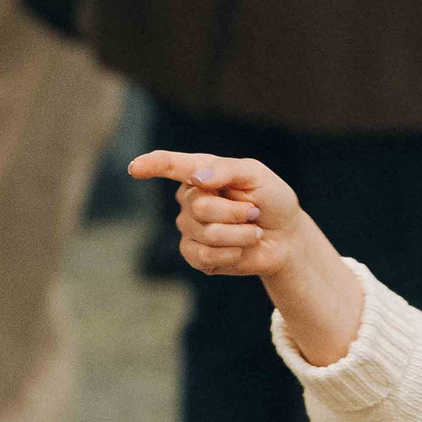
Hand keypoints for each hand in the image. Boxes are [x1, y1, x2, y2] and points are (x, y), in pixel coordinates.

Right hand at [127, 150, 311, 280]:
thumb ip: (227, 170)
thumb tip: (195, 178)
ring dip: (239, 234)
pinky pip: (204, 256)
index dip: (152, 165)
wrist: (286, 237)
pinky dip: (231, 253)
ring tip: (253, 231)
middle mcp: (189, 200)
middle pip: (199, 206)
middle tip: (254, 212)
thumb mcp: (256, 175)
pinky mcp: (195, 255)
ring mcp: (189, 228)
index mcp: (200, 174)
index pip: (171, 166)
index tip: (135, 168)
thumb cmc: (271, 200)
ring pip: (206, 233)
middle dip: (235, 212)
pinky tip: (241, 249)